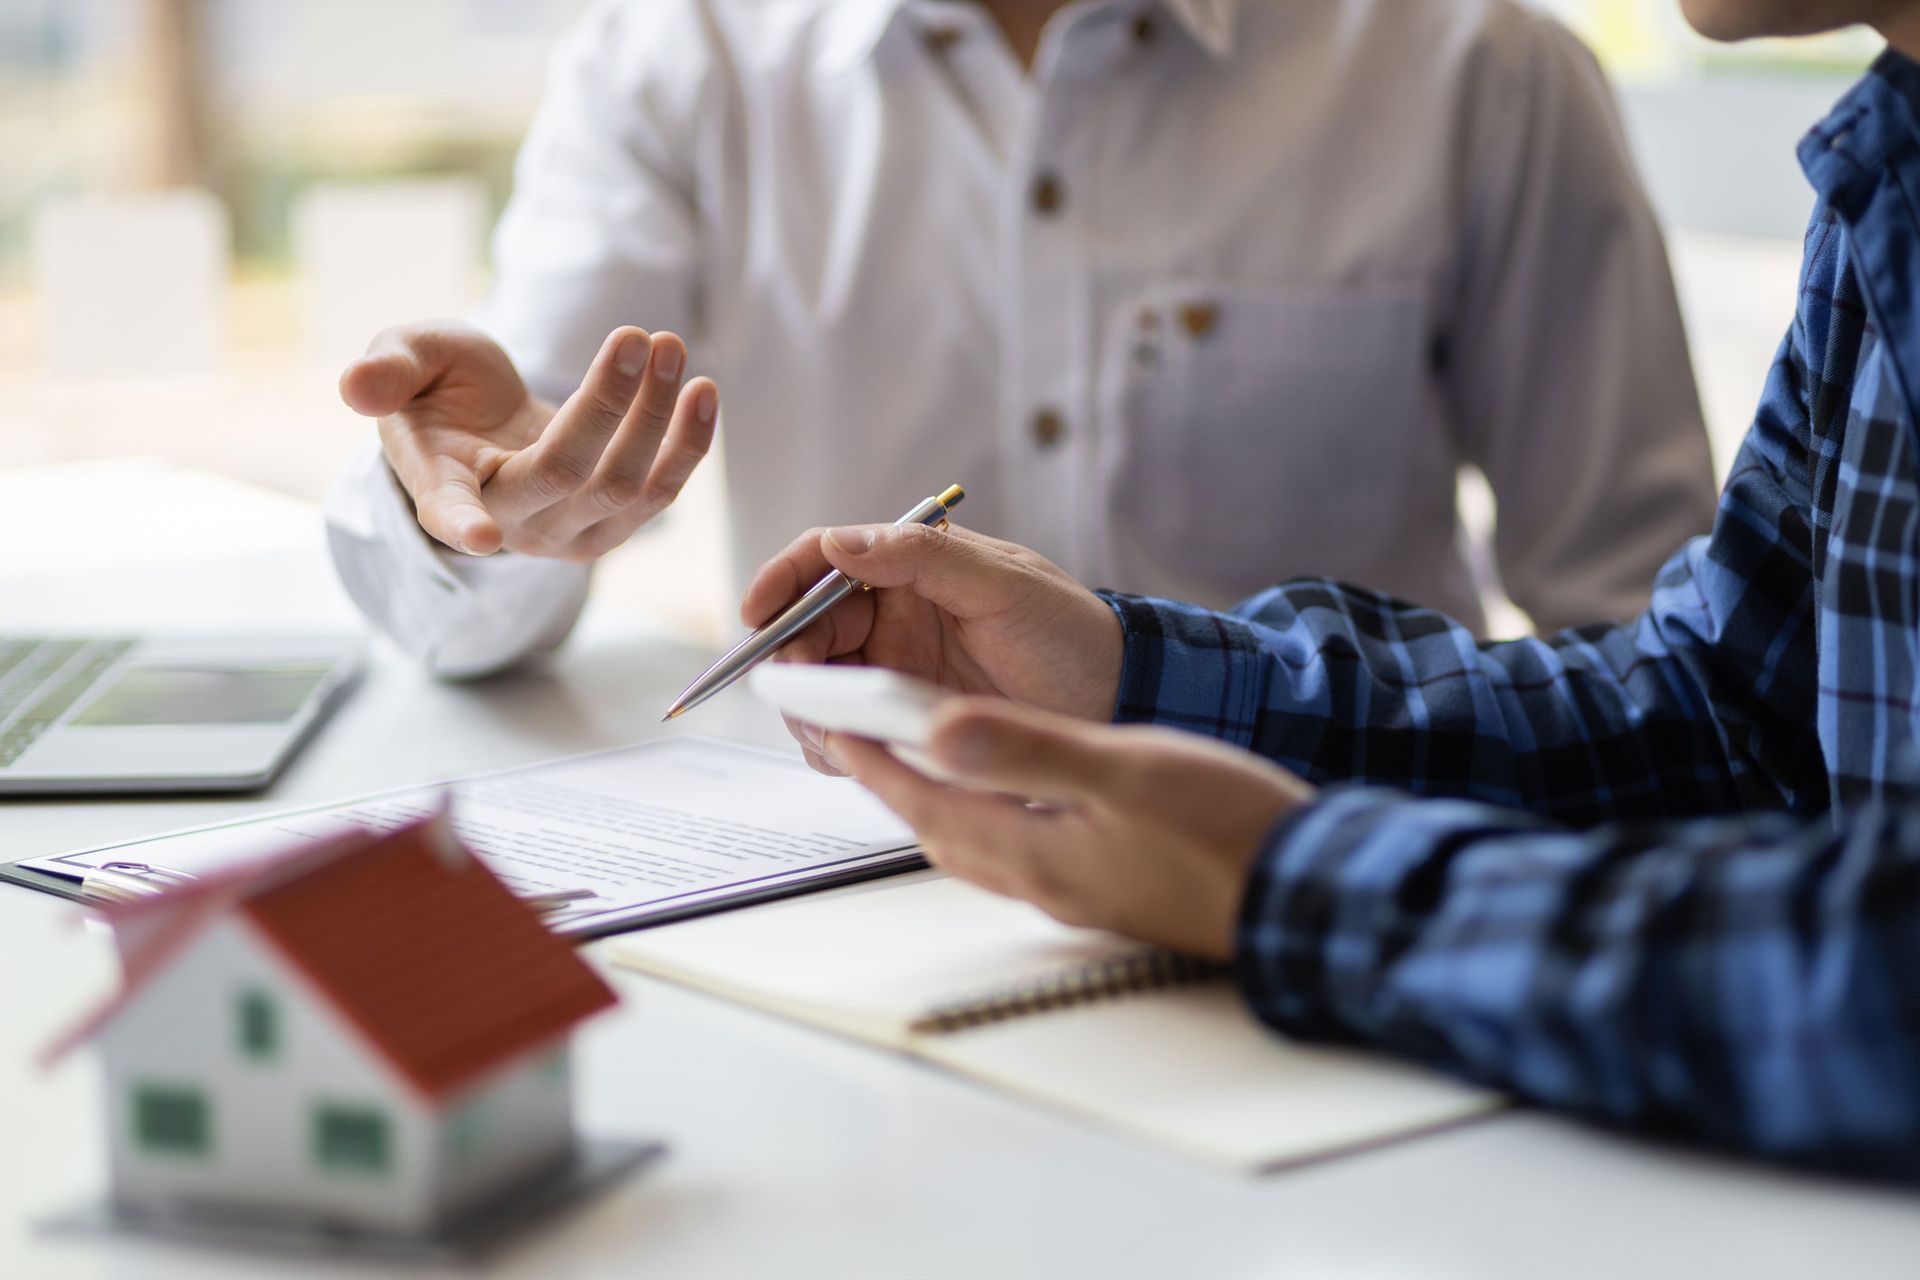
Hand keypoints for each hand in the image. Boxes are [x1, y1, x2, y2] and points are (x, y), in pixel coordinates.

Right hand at [339, 320, 717, 560]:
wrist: (485, 423)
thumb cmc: (439, 389)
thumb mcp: (406, 361)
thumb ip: (386, 370)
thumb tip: (355, 385)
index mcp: (441, 488)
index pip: (448, 513)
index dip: (461, 524)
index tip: (478, 536)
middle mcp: (508, 523)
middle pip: (569, 474)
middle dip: (611, 403)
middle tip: (640, 335)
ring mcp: (565, 533)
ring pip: (625, 486)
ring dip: (659, 416)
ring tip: (670, 345)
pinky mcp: (612, 525)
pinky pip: (660, 494)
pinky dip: (688, 443)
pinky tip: (701, 390)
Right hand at [739, 523, 1122, 772]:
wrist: (1118, 699)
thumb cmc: (1071, 631)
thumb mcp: (1004, 584)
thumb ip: (922, 556)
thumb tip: (840, 544)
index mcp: (909, 567)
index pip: (821, 561)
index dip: (780, 583)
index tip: (757, 614)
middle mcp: (892, 616)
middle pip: (805, 629)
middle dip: (789, 658)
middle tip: (801, 690)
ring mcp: (894, 670)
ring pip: (816, 685)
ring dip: (808, 707)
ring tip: (834, 729)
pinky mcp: (902, 721)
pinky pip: (846, 733)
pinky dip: (836, 744)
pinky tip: (857, 753)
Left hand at [834, 700, 1315, 958]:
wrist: (1302, 893)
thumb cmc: (1224, 832)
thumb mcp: (1123, 770)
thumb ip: (1029, 747)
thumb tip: (940, 728)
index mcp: (1034, 849)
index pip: (926, 799)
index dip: (875, 760)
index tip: (835, 724)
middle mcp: (1043, 880)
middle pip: (941, 829)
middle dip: (895, 785)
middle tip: (863, 740)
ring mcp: (1076, 892)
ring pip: (979, 845)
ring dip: (942, 803)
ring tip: (924, 759)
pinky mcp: (1108, 889)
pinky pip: (1021, 851)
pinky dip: (994, 817)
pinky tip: (1014, 796)